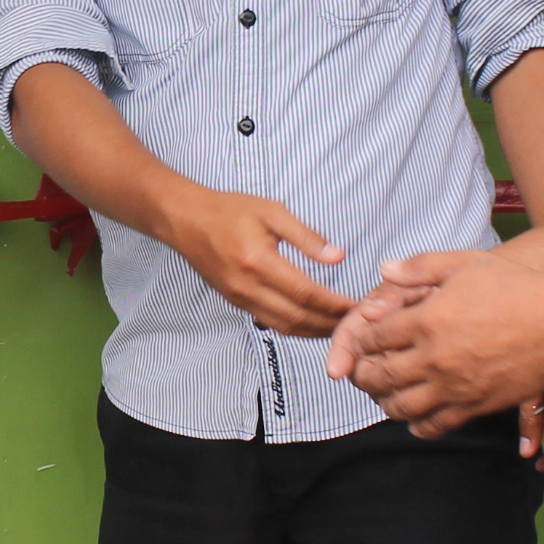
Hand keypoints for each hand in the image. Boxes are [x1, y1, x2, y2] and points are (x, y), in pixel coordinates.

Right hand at [150, 184, 351, 335]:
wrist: (187, 220)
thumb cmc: (229, 211)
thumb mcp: (272, 211)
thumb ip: (306, 236)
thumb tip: (338, 257)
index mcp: (258, 260)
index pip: (305, 292)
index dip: (333, 304)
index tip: (356, 305)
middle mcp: (247, 285)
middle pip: (297, 318)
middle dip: (329, 324)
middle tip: (355, 322)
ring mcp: (240, 298)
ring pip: (284, 327)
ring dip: (314, 332)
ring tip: (339, 328)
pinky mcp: (236, 303)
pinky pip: (270, 323)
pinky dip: (296, 328)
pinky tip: (313, 323)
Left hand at [326, 248, 543, 436]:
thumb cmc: (516, 288)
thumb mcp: (466, 263)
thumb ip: (420, 266)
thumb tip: (384, 270)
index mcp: (426, 319)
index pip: (373, 336)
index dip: (360, 339)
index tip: (362, 340)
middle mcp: (434, 357)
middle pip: (379, 376)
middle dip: (363, 375)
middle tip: (361, 373)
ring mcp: (454, 386)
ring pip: (401, 407)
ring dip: (384, 403)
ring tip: (384, 396)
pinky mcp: (475, 406)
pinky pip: (435, 425)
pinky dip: (418, 425)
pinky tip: (415, 418)